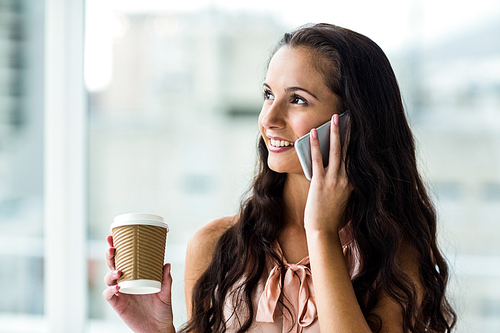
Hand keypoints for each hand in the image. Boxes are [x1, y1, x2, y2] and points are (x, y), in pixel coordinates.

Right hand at [103, 235, 175, 332]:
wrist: (158, 328)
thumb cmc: (162, 309)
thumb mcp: (166, 293)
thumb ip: (166, 280)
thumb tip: (167, 264)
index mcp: (135, 276)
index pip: (124, 259)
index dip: (117, 248)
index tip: (114, 236)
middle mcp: (125, 282)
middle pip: (113, 265)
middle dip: (110, 255)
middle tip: (111, 248)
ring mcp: (120, 293)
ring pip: (108, 279)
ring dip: (111, 272)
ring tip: (119, 271)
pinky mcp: (118, 305)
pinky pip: (109, 295)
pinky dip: (110, 290)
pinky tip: (117, 287)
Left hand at [304, 113, 352, 233]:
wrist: (323, 231)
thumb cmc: (331, 217)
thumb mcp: (343, 198)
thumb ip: (344, 183)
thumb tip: (341, 169)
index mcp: (353, 183)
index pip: (357, 157)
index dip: (358, 141)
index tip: (361, 128)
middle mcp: (347, 179)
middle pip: (350, 150)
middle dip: (351, 131)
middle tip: (351, 115)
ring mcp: (334, 180)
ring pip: (336, 151)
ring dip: (336, 132)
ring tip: (336, 117)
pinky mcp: (320, 182)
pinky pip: (318, 159)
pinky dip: (316, 145)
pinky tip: (313, 133)